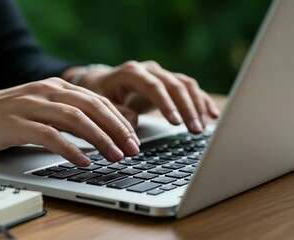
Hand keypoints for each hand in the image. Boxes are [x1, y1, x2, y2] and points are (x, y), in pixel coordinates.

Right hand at [0, 78, 139, 165]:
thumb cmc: (5, 115)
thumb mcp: (41, 108)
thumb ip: (66, 115)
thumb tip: (98, 131)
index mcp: (55, 87)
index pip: (97, 100)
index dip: (119, 119)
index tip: (133, 137)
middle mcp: (46, 92)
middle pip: (92, 107)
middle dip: (117, 128)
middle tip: (133, 148)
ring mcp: (31, 106)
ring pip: (76, 119)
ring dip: (101, 139)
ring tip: (116, 156)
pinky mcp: (17, 124)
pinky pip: (50, 136)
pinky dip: (71, 149)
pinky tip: (84, 161)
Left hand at [78, 61, 219, 132]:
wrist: (102, 83)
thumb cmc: (99, 94)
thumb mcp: (100, 103)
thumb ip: (115, 112)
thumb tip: (133, 121)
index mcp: (131, 72)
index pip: (153, 86)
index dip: (166, 104)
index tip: (175, 122)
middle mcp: (149, 69)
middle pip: (174, 85)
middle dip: (187, 108)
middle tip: (194, 129)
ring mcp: (161, 74)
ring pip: (185, 85)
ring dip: (196, 105)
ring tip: (202, 127)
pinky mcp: (169, 82)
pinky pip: (189, 89)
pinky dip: (201, 101)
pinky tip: (211, 114)